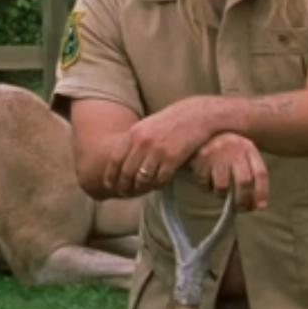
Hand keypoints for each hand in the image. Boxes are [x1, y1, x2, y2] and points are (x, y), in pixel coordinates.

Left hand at [104, 98, 220, 195]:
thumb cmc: (173, 121)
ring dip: (142, 188)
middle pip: (127, 172)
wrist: (198, 115)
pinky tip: (159, 184)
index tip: (109, 185)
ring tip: (143, 190)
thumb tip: (123, 159)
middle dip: (124, 186)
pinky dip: (158, 185)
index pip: (115, 159)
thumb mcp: (149, 125)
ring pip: (142, 179)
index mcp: (135, 133)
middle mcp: (143, 141)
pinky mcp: (173, 158)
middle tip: (125, 193)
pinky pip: (160, 179)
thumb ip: (136, 140)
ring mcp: (158, 150)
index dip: (110, 175)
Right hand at [189, 133, 268, 212]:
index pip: (260, 173)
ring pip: (222, 186)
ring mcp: (217, 153)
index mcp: (249, 148)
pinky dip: (206, 187)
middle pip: (244, 182)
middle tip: (240, 208)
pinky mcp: (200, 157)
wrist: (202, 128)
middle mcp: (235, 149)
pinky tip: (206, 181)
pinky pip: (204, 183)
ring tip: (219, 191)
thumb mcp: (242, 155)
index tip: (260, 207)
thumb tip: (257, 206)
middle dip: (243, 200)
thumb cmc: (227, 150)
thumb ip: (250, 176)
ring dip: (221, 195)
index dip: (262, 192)